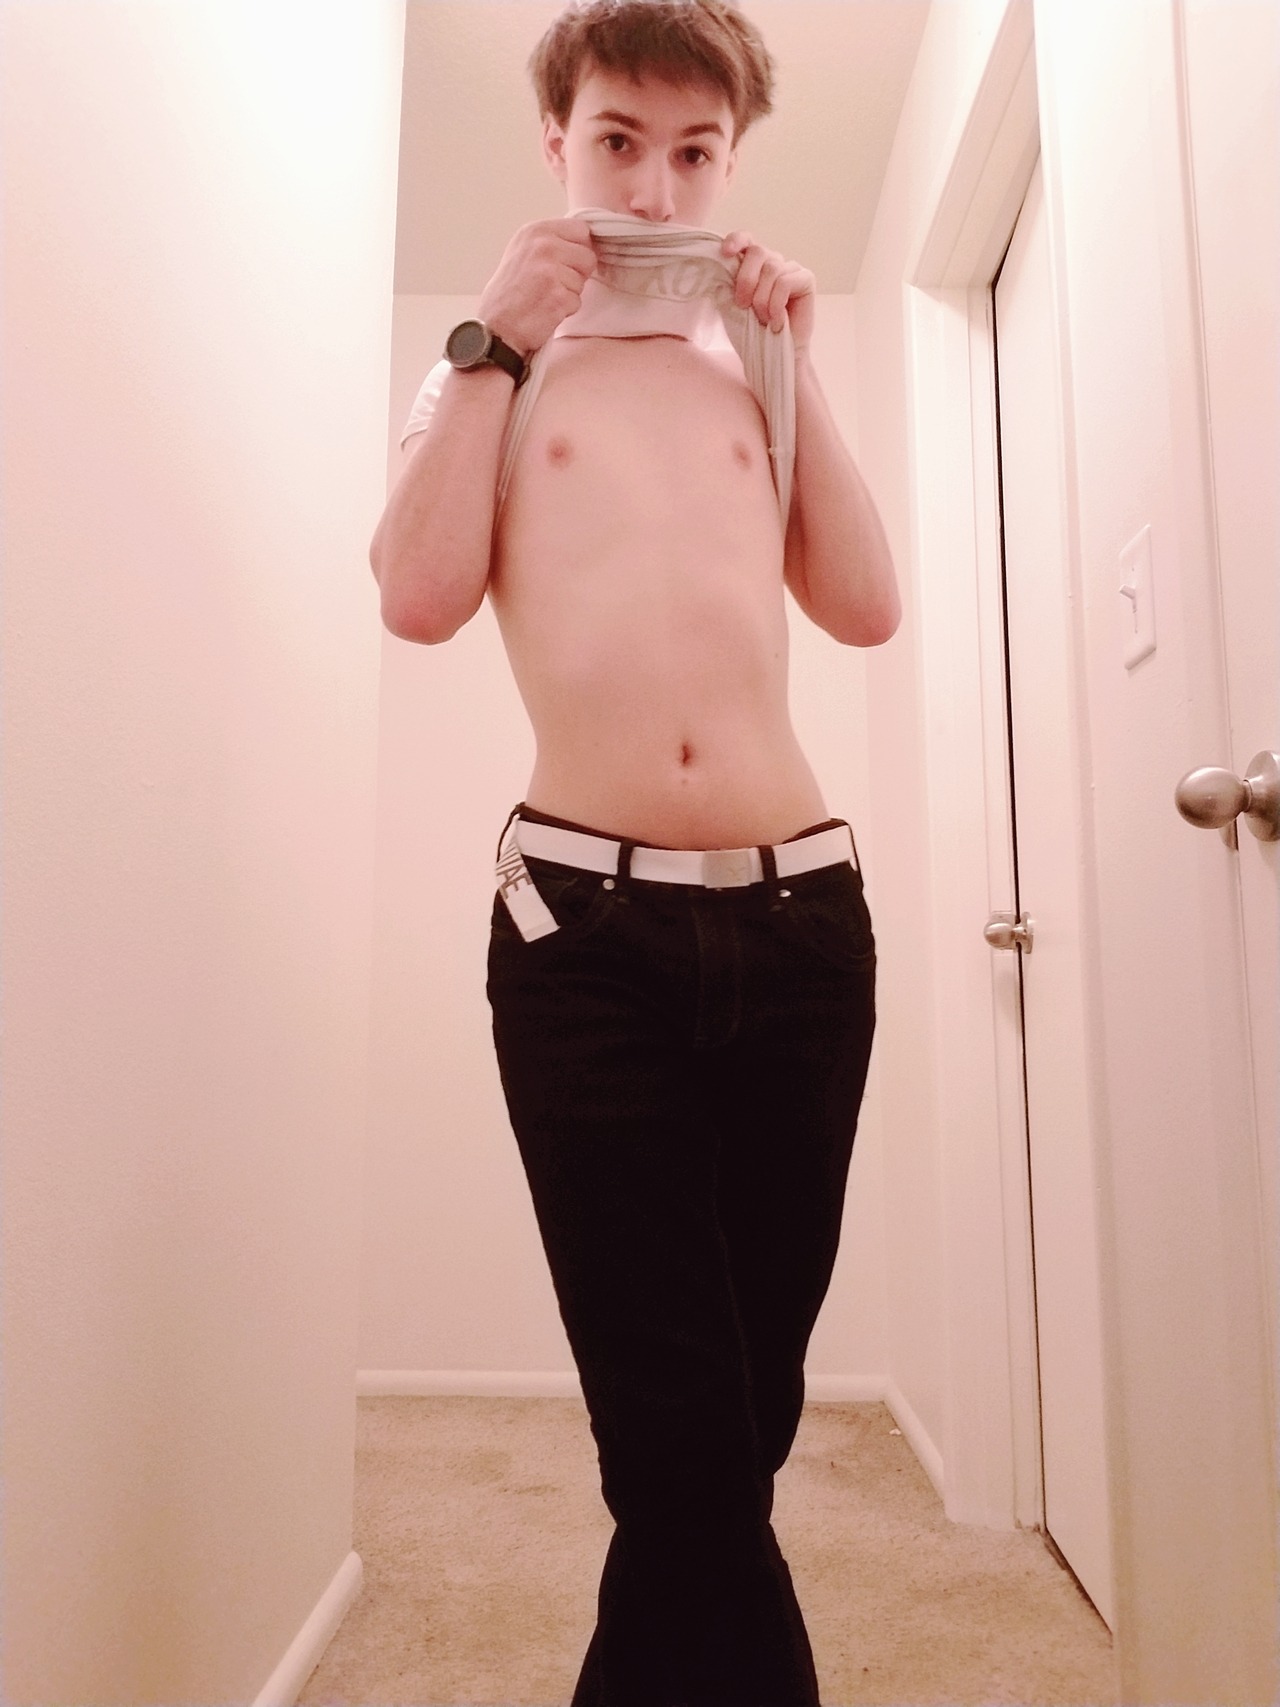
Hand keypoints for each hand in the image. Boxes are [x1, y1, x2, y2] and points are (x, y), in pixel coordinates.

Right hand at [476, 219, 597, 356]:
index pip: (581, 230)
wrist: (495, 328)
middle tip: (553, 284)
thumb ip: (551, 241)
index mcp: (535, 231)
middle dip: (578, 273)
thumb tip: (584, 241)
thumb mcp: (523, 251)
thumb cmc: (509, 293)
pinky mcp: (557, 296)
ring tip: (544, 297)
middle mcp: (543, 245)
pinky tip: (545, 310)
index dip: (580, 249)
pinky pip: (577, 302)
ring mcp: (551, 270)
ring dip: (569, 293)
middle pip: (588, 256)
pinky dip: (565, 310)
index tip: (567, 262)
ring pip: (584, 281)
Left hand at [721, 231, 815, 355]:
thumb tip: (719, 265)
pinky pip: (785, 282)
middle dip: (746, 279)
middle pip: (758, 252)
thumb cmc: (754, 331)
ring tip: (763, 320)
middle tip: (742, 305)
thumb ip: (729, 283)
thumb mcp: (734, 305)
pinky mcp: (806, 278)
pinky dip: (776, 305)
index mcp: (754, 265)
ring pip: (771, 269)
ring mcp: (791, 268)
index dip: (737, 240)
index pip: (747, 239)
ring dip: (762, 299)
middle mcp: (774, 261)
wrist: (776, 355)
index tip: (725, 252)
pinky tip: (777, 322)